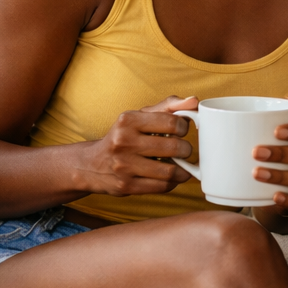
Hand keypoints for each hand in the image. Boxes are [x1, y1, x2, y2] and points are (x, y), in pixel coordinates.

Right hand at [76, 96, 196, 196]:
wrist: (92, 164)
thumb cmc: (124, 136)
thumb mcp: (140, 116)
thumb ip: (168, 106)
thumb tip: (194, 101)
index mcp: (128, 120)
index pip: (172, 122)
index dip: (184, 127)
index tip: (181, 131)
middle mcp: (123, 142)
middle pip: (174, 148)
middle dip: (186, 150)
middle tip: (184, 150)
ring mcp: (124, 166)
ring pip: (170, 171)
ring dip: (182, 170)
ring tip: (181, 166)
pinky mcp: (126, 186)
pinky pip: (162, 186)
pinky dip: (172, 182)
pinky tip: (169, 177)